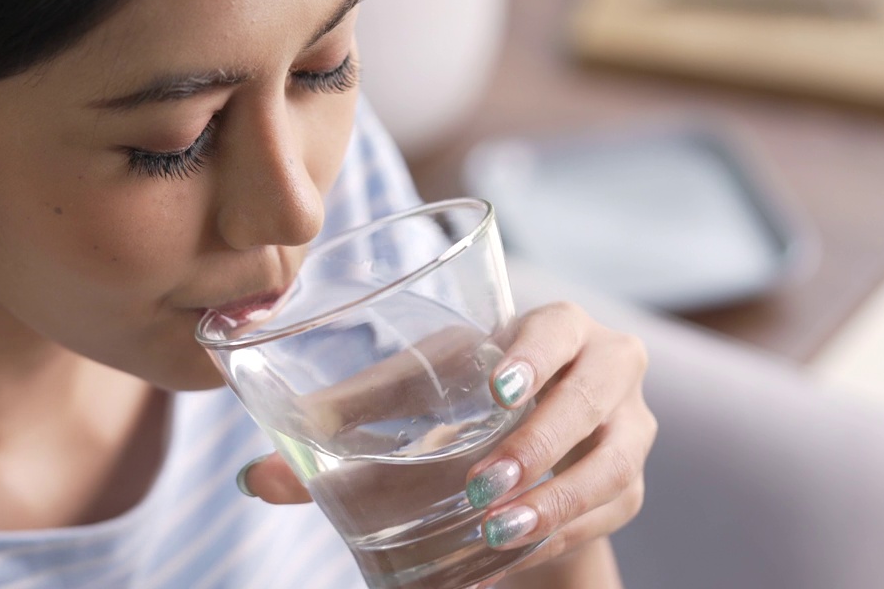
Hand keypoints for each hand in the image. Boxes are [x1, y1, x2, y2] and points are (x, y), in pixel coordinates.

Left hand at [238, 302, 655, 582]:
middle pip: (593, 396)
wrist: (523, 450)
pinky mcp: (626, 488)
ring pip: (610, 464)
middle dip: (541, 440)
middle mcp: (606, 367)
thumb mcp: (411, 401)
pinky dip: (555, 538)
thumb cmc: (460, 404)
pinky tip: (501, 558)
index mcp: (554, 325)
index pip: (558, 326)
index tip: (497, 390)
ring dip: (553, 502)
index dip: (535, 355)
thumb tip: (254, 478)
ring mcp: (628, 430)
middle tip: (483, 482)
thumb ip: (343, 423)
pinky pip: (604, 514)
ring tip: (494, 531)